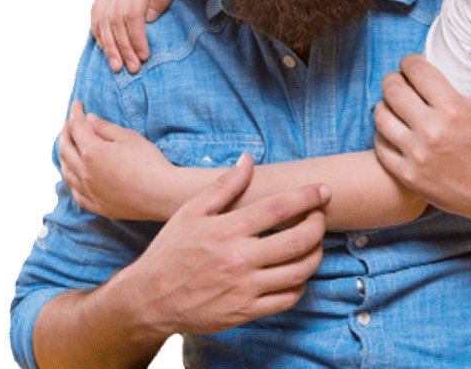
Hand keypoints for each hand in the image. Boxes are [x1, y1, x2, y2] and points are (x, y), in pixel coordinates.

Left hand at [60, 101, 177, 219]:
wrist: (161, 194)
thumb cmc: (149, 162)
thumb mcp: (129, 138)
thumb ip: (106, 128)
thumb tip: (88, 120)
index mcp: (93, 152)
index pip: (78, 128)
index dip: (76, 114)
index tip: (77, 104)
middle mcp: (86, 173)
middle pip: (65, 150)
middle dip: (65, 134)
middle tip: (68, 124)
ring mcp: (91, 191)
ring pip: (67, 174)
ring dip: (64, 158)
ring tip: (67, 149)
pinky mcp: (99, 206)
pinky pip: (77, 195)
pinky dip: (72, 183)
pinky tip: (76, 179)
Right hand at [91, 0, 191, 73]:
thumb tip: (148, 20)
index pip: (131, 15)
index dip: (136, 39)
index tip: (144, 57)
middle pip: (114, 20)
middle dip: (122, 47)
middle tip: (130, 69)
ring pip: (101, 17)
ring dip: (107, 43)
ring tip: (115, 64)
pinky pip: (96, 9)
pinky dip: (98, 29)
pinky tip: (104, 45)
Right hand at [121, 154, 328, 336]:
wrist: (147, 300)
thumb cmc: (171, 250)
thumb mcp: (192, 210)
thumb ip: (225, 184)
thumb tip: (248, 159)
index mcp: (228, 229)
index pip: (280, 207)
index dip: (308, 196)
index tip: (323, 190)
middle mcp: (239, 259)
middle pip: (298, 240)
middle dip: (319, 224)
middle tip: (322, 216)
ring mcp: (244, 288)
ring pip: (298, 272)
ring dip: (316, 254)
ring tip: (315, 242)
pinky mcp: (244, 312)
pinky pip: (286, 299)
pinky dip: (301, 285)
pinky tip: (298, 272)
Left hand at [374, 51, 470, 229]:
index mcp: (453, 107)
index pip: (416, 71)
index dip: (408, 62)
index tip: (409, 63)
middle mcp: (432, 129)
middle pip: (393, 90)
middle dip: (392, 80)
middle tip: (396, 81)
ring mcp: (418, 154)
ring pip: (381, 117)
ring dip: (383, 106)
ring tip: (390, 104)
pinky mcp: (409, 175)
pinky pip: (381, 148)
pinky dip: (382, 136)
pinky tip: (390, 131)